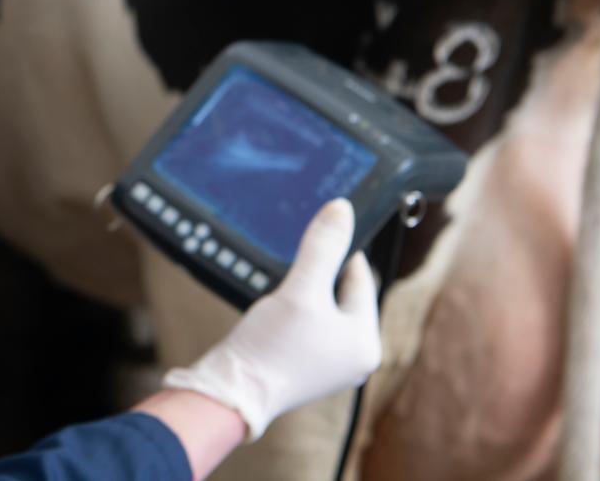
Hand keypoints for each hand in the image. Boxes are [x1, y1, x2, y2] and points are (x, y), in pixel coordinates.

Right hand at [162, 198, 380, 440]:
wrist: (234, 391)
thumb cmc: (272, 345)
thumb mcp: (301, 289)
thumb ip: (323, 247)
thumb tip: (342, 209)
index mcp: (366, 342)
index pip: (362, 280)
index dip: (342, 251)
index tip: (324, 227)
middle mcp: (356, 358)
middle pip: (344, 296)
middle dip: (322, 274)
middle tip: (299, 255)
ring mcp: (333, 366)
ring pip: (326, 310)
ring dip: (308, 292)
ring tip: (286, 282)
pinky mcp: (308, 368)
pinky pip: (312, 327)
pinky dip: (298, 311)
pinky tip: (279, 306)